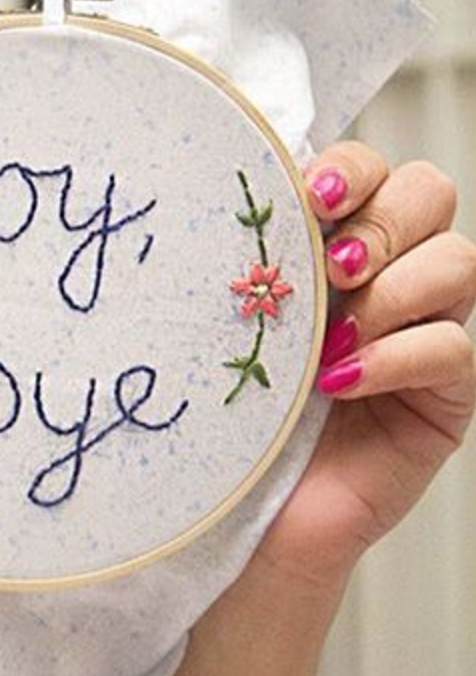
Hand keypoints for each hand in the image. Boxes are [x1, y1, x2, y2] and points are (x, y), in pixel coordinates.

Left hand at [256, 144, 475, 591]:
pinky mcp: (443, 394)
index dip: (352, 169)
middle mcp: (387, 273)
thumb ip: (245, 258)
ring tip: (331, 333)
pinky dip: (394, 356)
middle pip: (430, 194)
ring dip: (392, 288)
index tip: (309, 198)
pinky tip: (339, 380)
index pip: (372, 168)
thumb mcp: (226, 316)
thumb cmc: (223, 406)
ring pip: (457, 261)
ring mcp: (422, 329)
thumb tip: (226, 190)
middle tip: (332, 268)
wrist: (234, 508)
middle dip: (382, 220)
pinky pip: (453, 348)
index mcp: (332, 238)